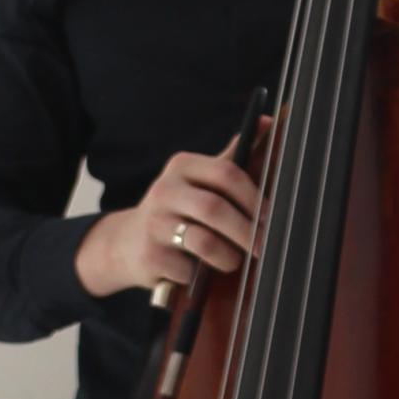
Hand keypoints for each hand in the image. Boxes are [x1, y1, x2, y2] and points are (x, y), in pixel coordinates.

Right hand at [76, 136, 261, 297]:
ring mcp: (155, 223)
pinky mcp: (150, 255)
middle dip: (246, 231)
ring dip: (228, 257)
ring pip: (205, 242)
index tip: (270, 218)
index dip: (255, 198)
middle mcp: (164, 190)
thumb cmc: (177, 209)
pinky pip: (189, 269)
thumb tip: (268, 122)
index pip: (227, 173)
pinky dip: (201, 275)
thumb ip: (232, 156)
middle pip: (216, 209)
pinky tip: (196, 271)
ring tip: (232, 261)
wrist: (128, 242)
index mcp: (182, 166)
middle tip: (262, 247)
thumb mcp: (198, 179)